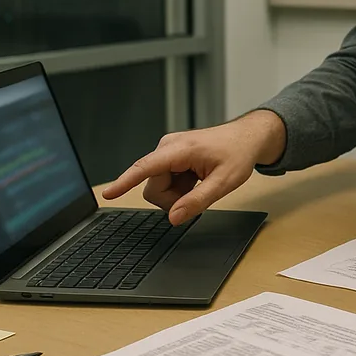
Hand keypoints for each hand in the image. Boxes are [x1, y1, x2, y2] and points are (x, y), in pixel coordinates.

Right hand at [101, 111, 286, 225]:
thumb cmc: (238, 154)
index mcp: (179, 149)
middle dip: (172, 199)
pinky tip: (196, 178)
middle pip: (152, 187)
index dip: (125, 182)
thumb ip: (197, 201)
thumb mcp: (224, 183)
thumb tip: (173, 217)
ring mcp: (167, 152)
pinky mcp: (169, 157)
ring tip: (199, 182)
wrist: (247, 138)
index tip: (109, 194)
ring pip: (158, 187)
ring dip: (177, 194)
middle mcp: (167, 147)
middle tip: (198, 192)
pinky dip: (180, 188)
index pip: (145, 168)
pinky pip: (165, 182)